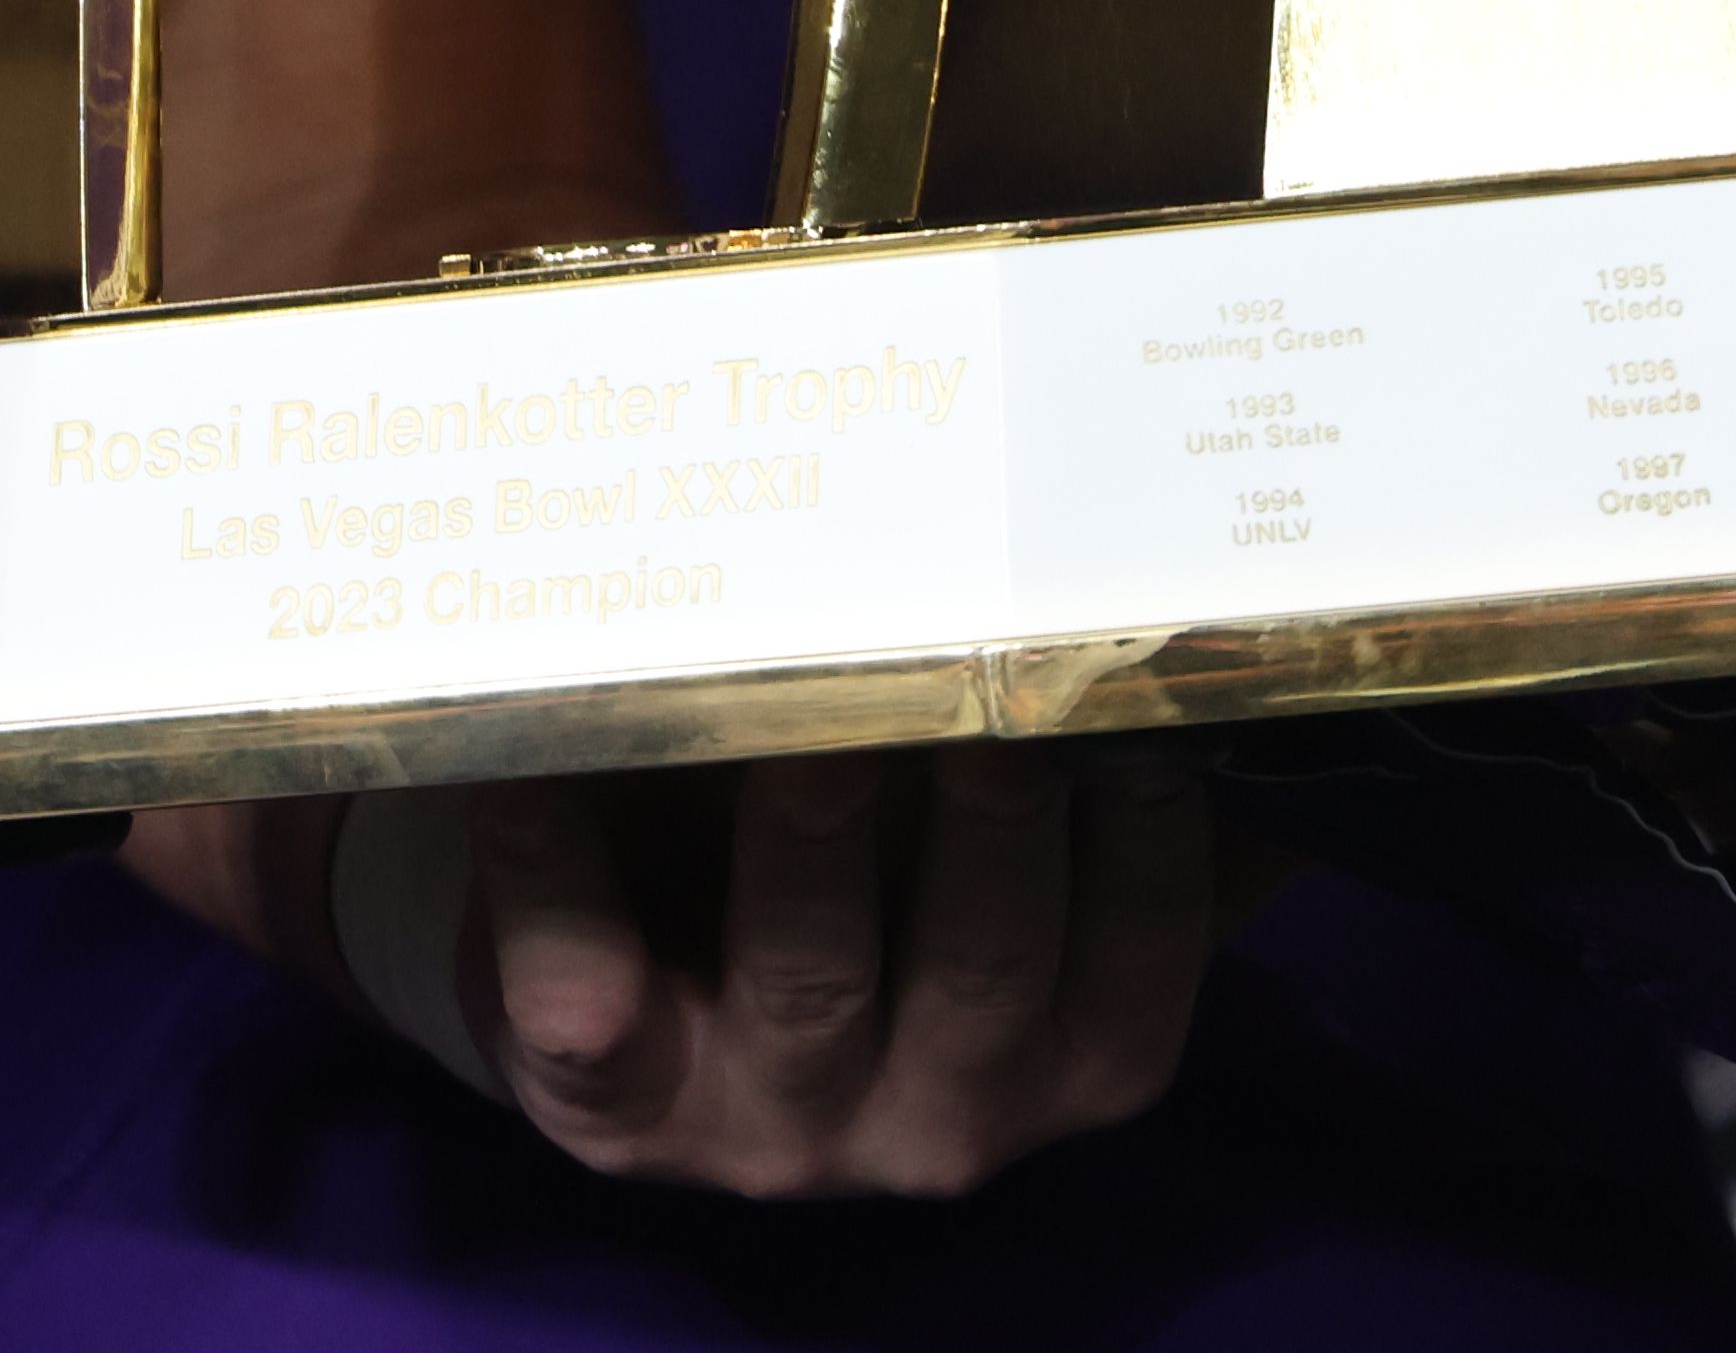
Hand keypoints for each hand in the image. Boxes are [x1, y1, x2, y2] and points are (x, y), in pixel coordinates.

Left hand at [357, 748, 1220, 1195]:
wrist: (647, 1003)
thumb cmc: (867, 880)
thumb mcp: (997, 863)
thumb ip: (1094, 776)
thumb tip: (1197, 616)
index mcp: (1067, 1053)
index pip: (1144, 956)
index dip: (1150, 832)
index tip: (1132, 690)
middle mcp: (941, 1112)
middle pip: (987, 968)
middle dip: (993, 823)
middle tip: (987, 686)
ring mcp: (769, 1119)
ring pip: (810, 980)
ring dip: (814, 840)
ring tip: (813, 721)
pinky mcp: (610, 1102)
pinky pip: (583, 990)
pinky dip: (556, 871)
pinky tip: (537, 761)